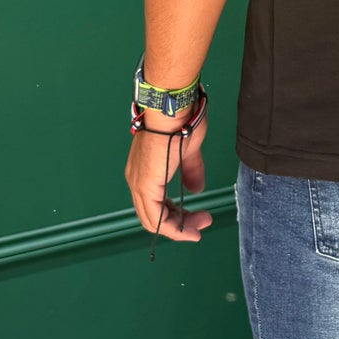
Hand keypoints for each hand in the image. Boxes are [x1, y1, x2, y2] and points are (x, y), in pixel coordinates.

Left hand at [125, 115, 212, 242]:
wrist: (172, 109)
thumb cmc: (179, 121)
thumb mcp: (188, 151)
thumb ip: (190, 171)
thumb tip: (195, 189)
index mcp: (145, 170)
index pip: (155, 203)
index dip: (176, 215)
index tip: (197, 218)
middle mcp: (136, 179)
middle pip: (154, 215)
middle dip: (180, 224)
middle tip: (201, 224)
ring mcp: (138, 183)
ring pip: (153, 220)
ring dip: (179, 228)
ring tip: (200, 227)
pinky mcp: (145, 186)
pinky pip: (156, 217)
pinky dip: (173, 228)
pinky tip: (189, 229)